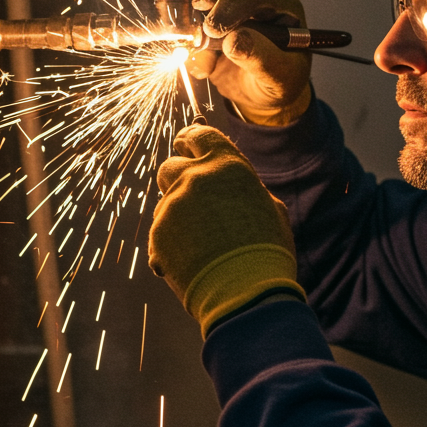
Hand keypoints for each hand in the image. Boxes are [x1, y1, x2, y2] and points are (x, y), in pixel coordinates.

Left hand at [148, 123, 305, 335]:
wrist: (245, 293)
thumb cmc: (266, 251)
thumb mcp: (269, 209)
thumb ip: (244, 189)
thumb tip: (231, 186)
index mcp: (227, 165)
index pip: (198, 134)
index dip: (190, 138)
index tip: (186, 143)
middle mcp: (194, 178)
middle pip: (169, 166)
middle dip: (177, 178)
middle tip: (191, 195)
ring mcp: (172, 206)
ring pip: (165, 202)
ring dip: (177, 214)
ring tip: (203, 242)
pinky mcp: (157, 234)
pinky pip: (160, 233)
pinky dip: (171, 243)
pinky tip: (193, 261)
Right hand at [188, 0, 311, 125]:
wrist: (266, 97)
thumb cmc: (280, 83)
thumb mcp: (278, 77)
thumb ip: (259, 58)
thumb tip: (233, 41)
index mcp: (285, 11)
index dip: (232, 6)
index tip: (215, 30)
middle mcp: (261, 4)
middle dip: (213, 2)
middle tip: (203, 30)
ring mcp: (238, 11)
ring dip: (198, 19)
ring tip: (198, 48)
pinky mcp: (217, 24)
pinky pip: (198, 22)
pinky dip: (192, 43)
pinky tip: (204, 69)